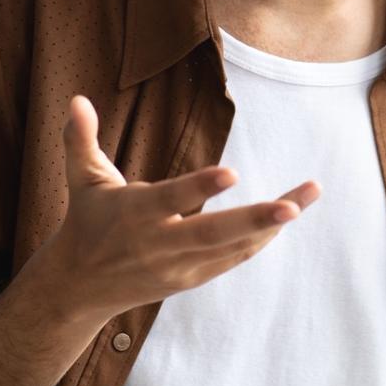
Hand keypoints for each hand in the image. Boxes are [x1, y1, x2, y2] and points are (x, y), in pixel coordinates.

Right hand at [33, 95, 318, 323]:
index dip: (200, 187)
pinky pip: (233, 258)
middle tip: (293, 205)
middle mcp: (159, 244)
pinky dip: (260, 239)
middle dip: (255, 219)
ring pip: (232, 247)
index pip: (172, 199)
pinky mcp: (191, 278)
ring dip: (272, 225)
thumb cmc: (87, 220)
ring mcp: (179, 266)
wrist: (79, 287)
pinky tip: (288, 214)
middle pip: (212, 233)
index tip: (233, 172)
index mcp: (135, 213)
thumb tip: (76, 98)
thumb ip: (80, 139)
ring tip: (308, 194)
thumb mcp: (81, 179)